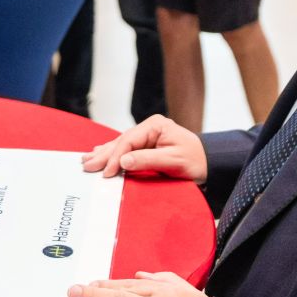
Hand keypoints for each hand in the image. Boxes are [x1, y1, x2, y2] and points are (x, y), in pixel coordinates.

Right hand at [81, 114, 206, 181]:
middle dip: (104, 155)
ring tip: (87, 160)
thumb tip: (123, 161)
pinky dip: (113, 154)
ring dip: (104, 154)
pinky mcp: (147, 145)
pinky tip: (100, 153)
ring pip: (121, 145)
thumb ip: (147, 160)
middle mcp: (149, 127)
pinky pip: (126, 149)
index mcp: (156, 125)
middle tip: (86, 165)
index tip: (107, 172)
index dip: (115, 156)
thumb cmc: (196, 161)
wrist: (210, 164)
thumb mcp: (173, 161)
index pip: (128, 140)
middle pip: (121, 141)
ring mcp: (148, 135)